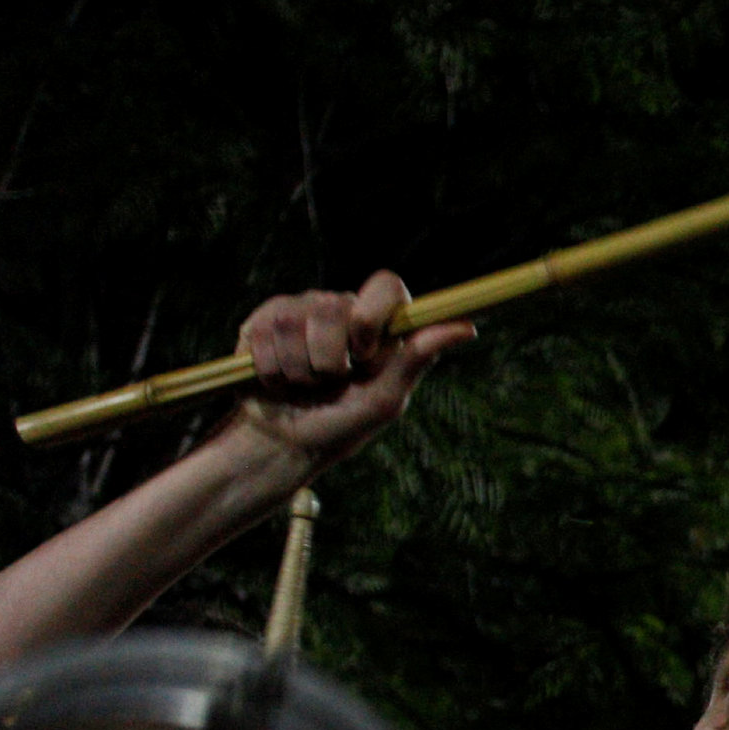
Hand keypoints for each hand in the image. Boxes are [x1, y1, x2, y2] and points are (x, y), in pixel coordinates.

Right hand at [231, 271, 474, 466]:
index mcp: (376, 323)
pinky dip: (272, 370)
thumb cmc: (342, 424)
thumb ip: (417, 359)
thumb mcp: (384, 399)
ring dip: (299, 369)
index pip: (386, 284)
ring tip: (304, 385)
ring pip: (294, 321)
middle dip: (330, 359)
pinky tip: (277, 381)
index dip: (372, 316)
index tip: (364, 352)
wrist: (287, 445)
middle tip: (331, 382)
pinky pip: (263, 334)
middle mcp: (338, 308)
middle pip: (333, 306)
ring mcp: (298, 310)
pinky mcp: (260, 322)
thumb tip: (467, 328)